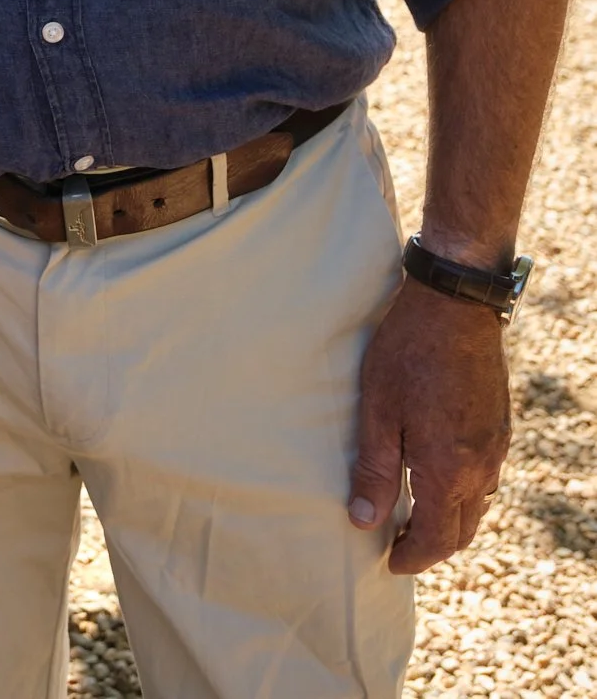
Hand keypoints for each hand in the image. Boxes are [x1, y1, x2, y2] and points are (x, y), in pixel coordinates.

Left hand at [348, 279, 511, 571]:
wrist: (455, 304)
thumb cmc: (408, 351)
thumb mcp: (378, 409)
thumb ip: (374, 470)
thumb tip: (363, 521)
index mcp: (449, 470)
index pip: (436, 539)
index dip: (412, 557)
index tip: (389, 561)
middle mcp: (481, 467)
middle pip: (462, 531)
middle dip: (432, 545)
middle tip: (399, 542)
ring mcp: (496, 447)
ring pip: (478, 505)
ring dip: (450, 519)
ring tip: (415, 511)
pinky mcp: (500, 427)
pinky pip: (486, 477)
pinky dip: (464, 491)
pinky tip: (439, 474)